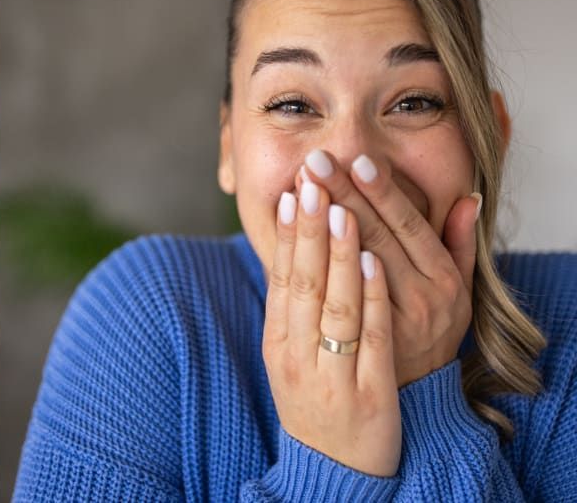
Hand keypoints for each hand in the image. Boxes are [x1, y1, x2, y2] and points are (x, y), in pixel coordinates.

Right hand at [263, 181, 400, 476]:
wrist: (334, 470)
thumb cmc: (317, 401)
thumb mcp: (292, 355)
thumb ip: (294, 307)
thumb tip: (295, 253)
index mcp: (278, 341)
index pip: (281, 278)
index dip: (287, 235)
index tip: (291, 192)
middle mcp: (297, 355)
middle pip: (302, 282)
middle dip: (309, 229)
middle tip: (312, 181)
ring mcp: (330, 373)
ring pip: (333, 304)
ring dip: (339, 254)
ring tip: (342, 210)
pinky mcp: (367, 392)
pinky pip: (368, 338)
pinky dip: (369, 299)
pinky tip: (373, 265)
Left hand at [300, 150, 478, 386]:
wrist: (409, 399)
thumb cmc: (432, 331)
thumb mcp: (460, 290)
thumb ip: (460, 244)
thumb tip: (468, 198)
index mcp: (442, 284)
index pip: (409, 229)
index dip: (384, 195)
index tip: (359, 161)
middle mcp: (416, 304)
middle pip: (373, 242)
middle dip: (342, 198)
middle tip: (315, 161)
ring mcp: (382, 326)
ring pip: (345, 271)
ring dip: (318, 227)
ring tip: (298, 189)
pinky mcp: (346, 346)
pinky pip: (323, 301)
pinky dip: (305, 266)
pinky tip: (289, 236)